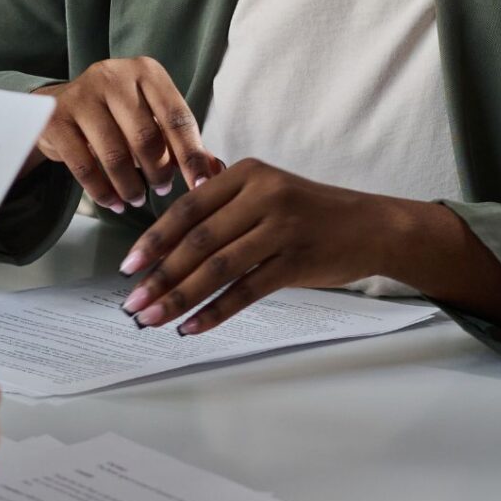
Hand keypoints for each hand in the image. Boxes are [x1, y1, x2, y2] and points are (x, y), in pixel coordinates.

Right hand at [31, 57, 223, 212]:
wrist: (60, 106)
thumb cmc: (118, 114)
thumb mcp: (153, 118)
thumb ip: (183, 143)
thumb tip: (217, 172)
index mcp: (146, 72)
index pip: (177, 117)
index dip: (192, 156)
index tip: (201, 186)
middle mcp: (113, 75)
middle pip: (146, 137)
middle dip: (159, 172)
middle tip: (162, 190)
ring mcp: (82, 95)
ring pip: (115, 154)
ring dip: (130, 186)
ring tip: (137, 199)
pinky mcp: (56, 119)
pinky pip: (84, 166)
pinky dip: (102, 192)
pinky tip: (112, 202)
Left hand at [114, 158, 395, 333]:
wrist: (372, 226)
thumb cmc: (312, 211)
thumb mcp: (269, 189)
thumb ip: (224, 199)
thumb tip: (171, 226)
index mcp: (248, 174)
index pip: (188, 209)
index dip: (154, 239)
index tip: (128, 266)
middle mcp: (263, 196)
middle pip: (198, 241)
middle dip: (160, 275)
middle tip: (134, 302)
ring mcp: (281, 229)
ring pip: (218, 268)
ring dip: (180, 297)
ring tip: (153, 318)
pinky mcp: (296, 262)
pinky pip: (246, 291)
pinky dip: (215, 311)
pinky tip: (193, 326)